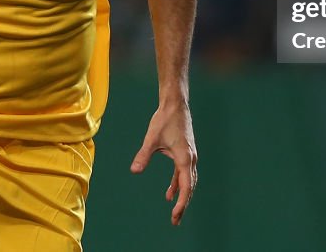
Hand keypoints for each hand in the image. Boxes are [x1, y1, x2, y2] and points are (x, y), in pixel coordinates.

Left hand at [130, 101, 197, 224]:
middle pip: (190, 187)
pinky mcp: (185, 152)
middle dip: (183, 204)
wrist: (175, 104)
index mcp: (184, 158)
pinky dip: (177, 184)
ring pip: (188, 181)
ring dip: (182, 195)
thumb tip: (134, 171)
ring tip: (174, 211)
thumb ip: (143, 155)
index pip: (186, 186)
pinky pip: (183, 173)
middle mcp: (190, 159)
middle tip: (175, 221)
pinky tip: (170, 193)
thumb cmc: (164, 119)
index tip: (175, 215)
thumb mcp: (151, 139)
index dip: (182, 203)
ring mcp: (189, 156)